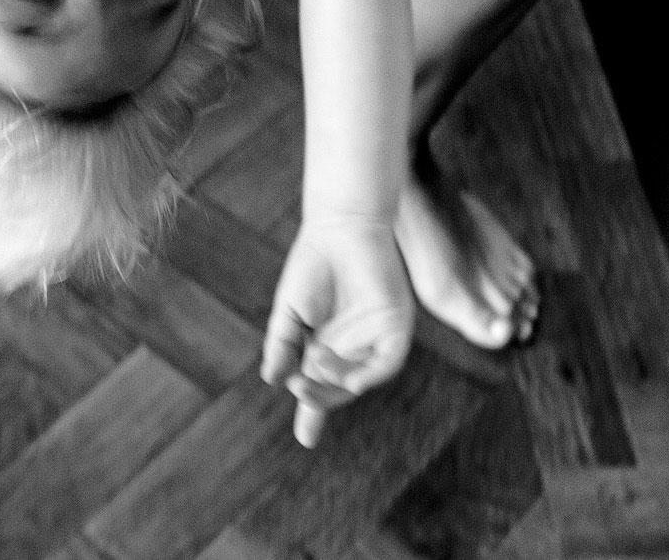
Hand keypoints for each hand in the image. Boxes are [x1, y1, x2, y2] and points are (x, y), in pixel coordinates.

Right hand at [260, 212, 413, 446]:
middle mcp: (352, 348)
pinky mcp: (396, 327)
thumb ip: (282, 344)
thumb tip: (272, 380)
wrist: (340, 228)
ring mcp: (375, 339)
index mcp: (326, 346)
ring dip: (337, 380)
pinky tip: (350, 379)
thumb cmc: (313, 264)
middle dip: (320, 397)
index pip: (319, 388)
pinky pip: (386, 362)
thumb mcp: (289, 310)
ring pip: (360, 379)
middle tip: (300, 390)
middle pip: (338, 389)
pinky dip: (368, 374)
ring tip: (315, 362)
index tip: (306, 440)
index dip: (312, 414)